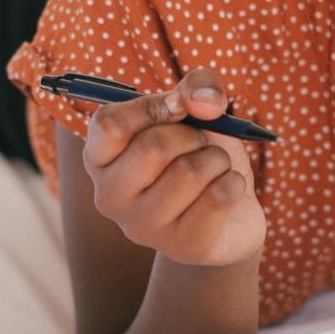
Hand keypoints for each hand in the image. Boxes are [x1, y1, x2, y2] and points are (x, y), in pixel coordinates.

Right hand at [81, 68, 264, 267]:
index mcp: (99, 159)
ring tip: (213, 171)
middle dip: (193, 136)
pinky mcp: (182, 247)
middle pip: (153, 146)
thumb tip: (205, 101)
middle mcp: (109, 197)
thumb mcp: (197, 111)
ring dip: (217, 161)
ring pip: (189, 172)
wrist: (230, 214)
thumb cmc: (200, 156)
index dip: (152, 106)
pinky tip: (226, 192)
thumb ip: (198, 86)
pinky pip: (219, 196)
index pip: (108, 124)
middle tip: (199, 147)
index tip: (179, 107)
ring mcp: (142, 228)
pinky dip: (234, 183)